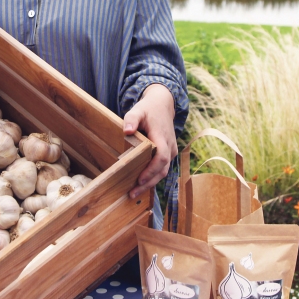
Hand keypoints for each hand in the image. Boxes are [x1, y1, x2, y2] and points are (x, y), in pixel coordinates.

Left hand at [123, 84, 176, 199]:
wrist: (163, 105)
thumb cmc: (149, 109)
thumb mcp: (138, 110)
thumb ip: (132, 119)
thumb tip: (127, 131)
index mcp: (162, 137)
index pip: (161, 157)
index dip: (151, 170)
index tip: (140, 179)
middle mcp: (170, 146)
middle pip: (162, 169)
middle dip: (148, 183)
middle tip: (132, 193)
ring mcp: (171, 151)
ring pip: (163, 171)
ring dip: (150, 183)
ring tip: (134, 193)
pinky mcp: (169, 153)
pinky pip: (162, 168)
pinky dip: (152, 178)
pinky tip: (141, 185)